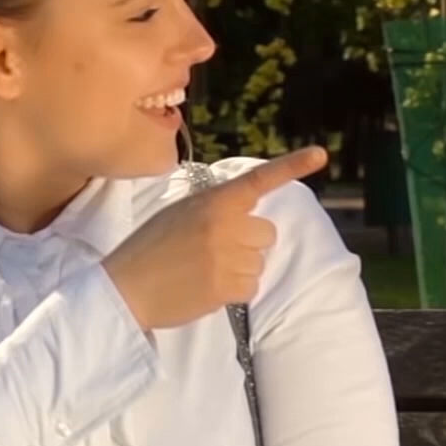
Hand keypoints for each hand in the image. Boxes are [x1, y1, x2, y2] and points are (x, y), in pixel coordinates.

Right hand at [105, 147, 327, 331]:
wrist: (125, 288)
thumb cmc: (149, 248)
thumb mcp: (179, 212)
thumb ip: (215, 208)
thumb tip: (244, 212)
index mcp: (213, 201)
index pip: (258, 180)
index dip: (292, 166)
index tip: (321, 154)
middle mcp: (226, 226)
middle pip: (266, 233)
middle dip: (249, 242)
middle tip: (213, 250)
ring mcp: (229, 257)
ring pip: (260, 262)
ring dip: (240, 268)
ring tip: (204, 271)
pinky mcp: (228, 288)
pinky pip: (252, 287)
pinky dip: (235, 290)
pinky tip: (207, 288)